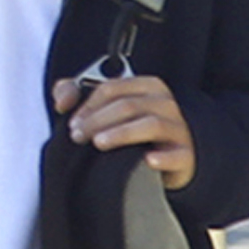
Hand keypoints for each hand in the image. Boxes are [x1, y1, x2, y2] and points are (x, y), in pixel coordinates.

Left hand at [53, 73, 196, 189]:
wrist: (170, 160)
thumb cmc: (134, 133)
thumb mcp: (108, 111)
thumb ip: (77, 95)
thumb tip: (63, 101)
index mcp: (148, 87)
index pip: (113, 88)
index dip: (88, 104)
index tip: (72, 123)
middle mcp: (165, 104)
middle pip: (128, 105)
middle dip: (98, 120)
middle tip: (78, 136)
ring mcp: (178, 129)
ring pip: (151, 124)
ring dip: (122, 133)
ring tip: (99, 143)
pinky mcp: (186, 155)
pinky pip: (177, 154)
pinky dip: (163, 157)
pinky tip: (147, 159)